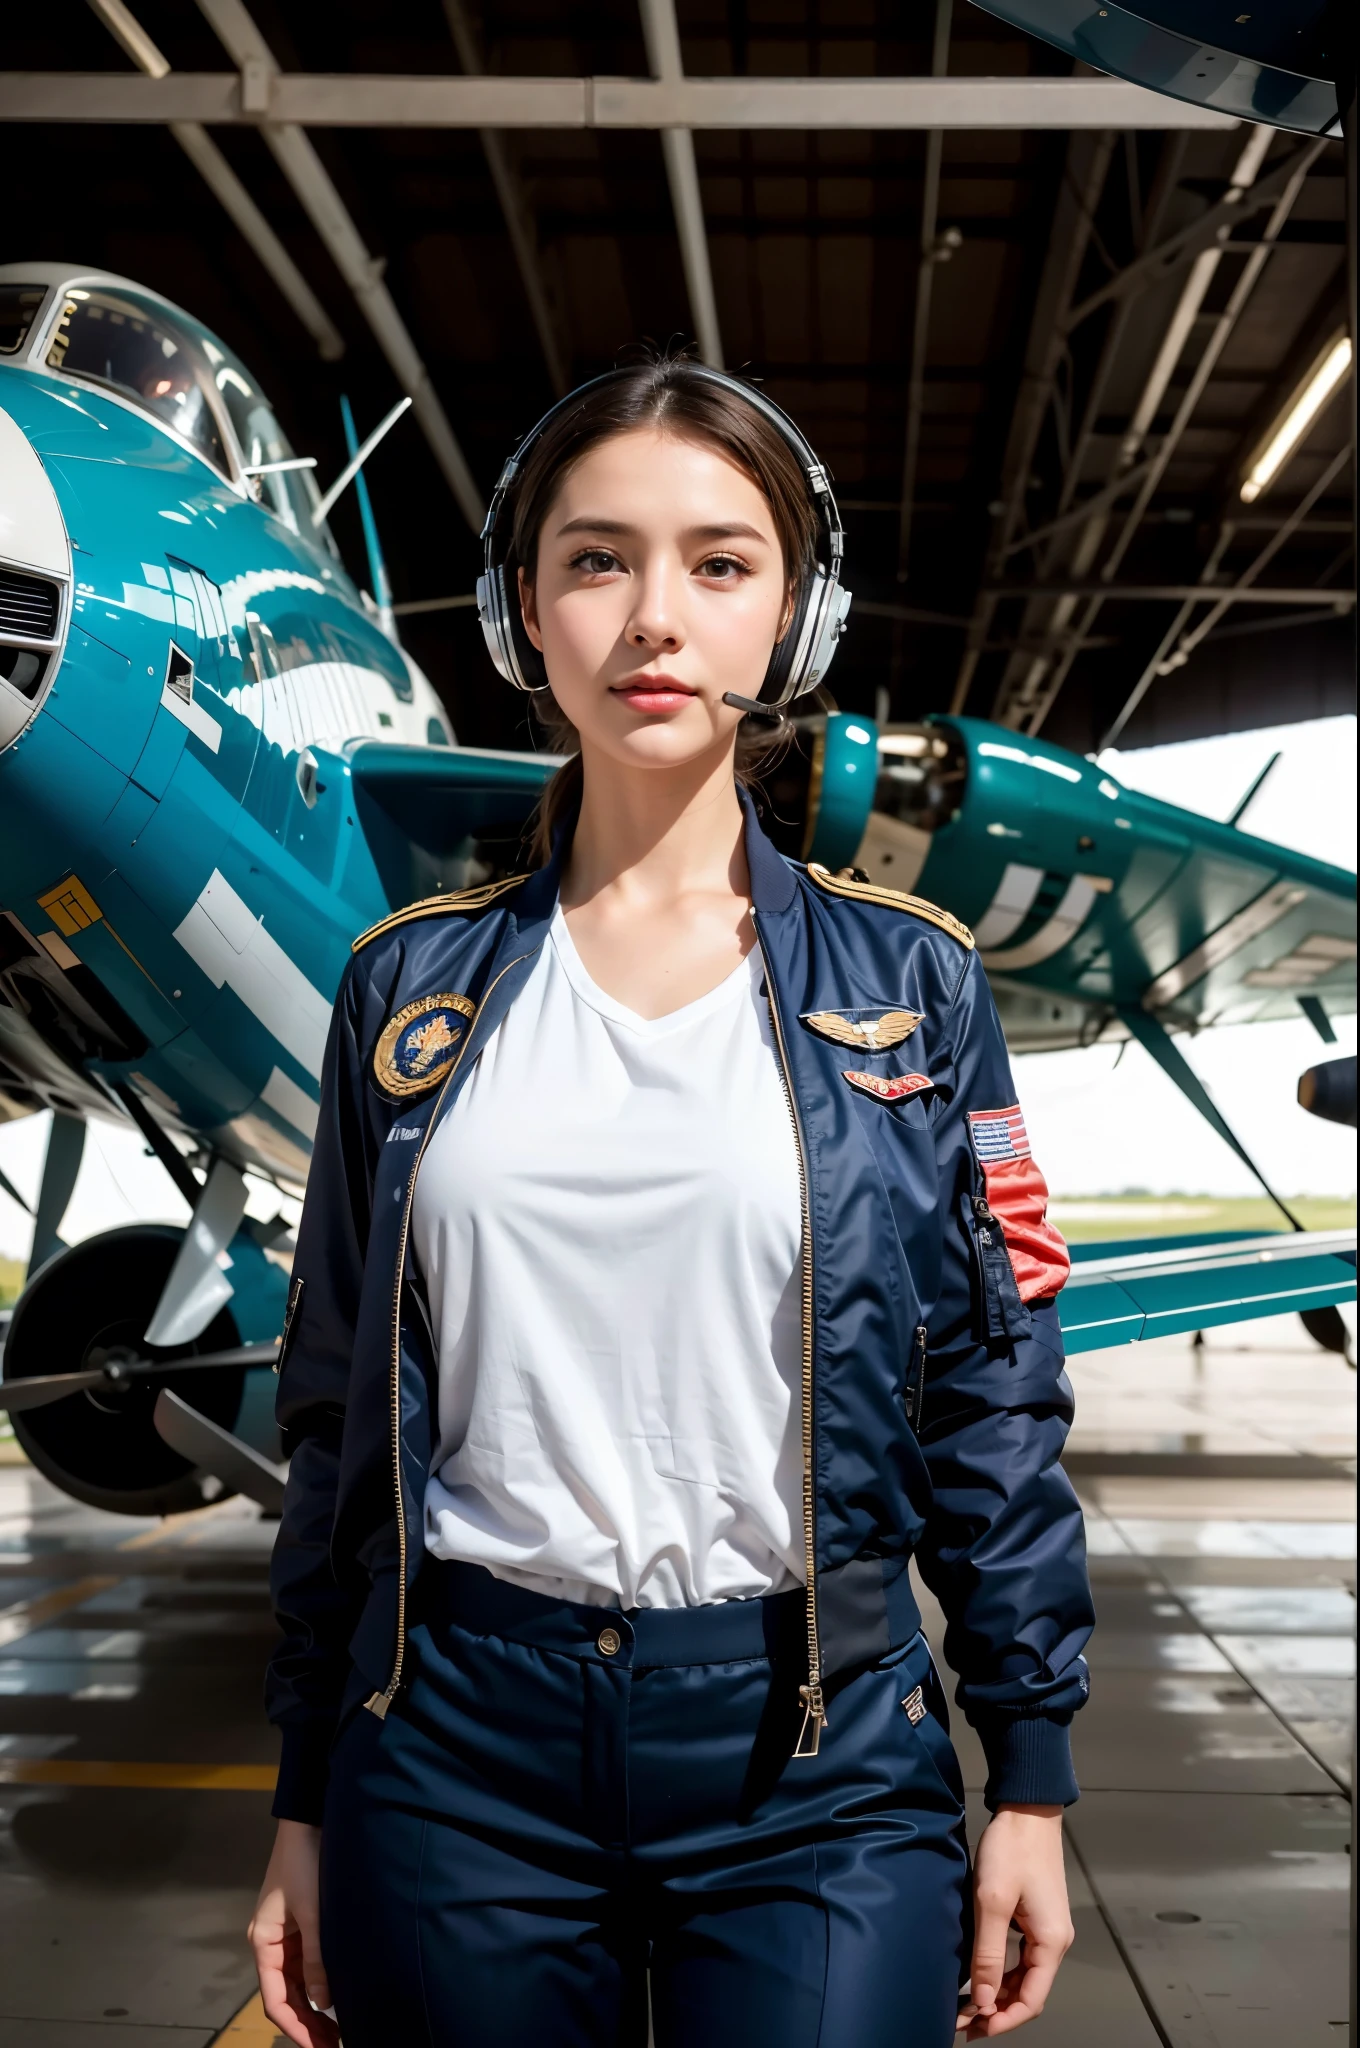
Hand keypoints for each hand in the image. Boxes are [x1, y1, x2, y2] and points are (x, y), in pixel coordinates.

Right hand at [248, 1819, 338, 2047]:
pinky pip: (306, 1965)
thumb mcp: (313, 1912)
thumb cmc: (306, 1863)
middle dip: (307, 2023)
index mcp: (263, 1943)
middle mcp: (271, 1944)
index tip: (318, 2047)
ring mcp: (286, 1935)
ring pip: (296, 1983)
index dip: (296, 2028)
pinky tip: (335, 1998)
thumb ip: (317, 1958)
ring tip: (338, 2031)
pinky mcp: (301, 1925)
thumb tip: (322, 2003)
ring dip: (314, 2007)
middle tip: (335, 2045)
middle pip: (285, 1995)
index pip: (275, 1999)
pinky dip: (318, 1984)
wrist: (308, 1821)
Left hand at [957, 1804, 1073, 2037]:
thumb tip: (982, 1999)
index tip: (974, 2029)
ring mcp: (1046, 1928)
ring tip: (968, 2003)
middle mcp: (1054, 1941)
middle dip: (998, 2010)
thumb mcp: (993, 1901)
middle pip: (1029, 1991)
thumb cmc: (1013, 1849)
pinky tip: (981, 1972)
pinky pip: (1021, 1956)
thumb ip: (988, 1953)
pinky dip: (1002, 1970)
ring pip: (1024, 1975)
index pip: (1032, 2000)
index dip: (1004, 2021)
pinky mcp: (1035, 1915)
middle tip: (964, 2021)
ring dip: (998, 1992)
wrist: (1027, 1809)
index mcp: (1051, 1943)